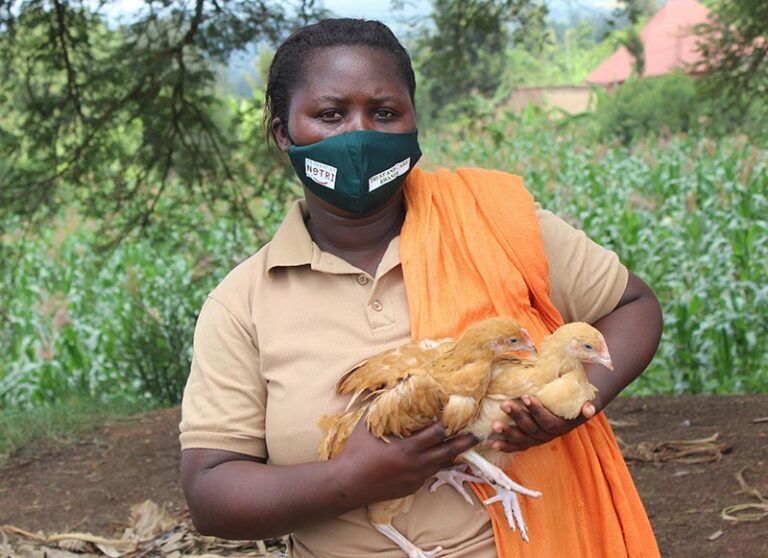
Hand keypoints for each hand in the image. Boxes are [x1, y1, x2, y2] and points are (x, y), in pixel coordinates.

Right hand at [331, 418, 478, 508]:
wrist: (348, 484)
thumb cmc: (356, 451)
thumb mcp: (368, 425)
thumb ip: (382, 406)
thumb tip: (391, 387)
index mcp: (408, 448)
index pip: (437, 434)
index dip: (448, 424)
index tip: (457, 415)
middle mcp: (416, 465)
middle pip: (447, 452)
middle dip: (464, 443)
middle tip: (477, 436)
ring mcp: (415, 479)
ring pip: (440, 466)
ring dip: (451, 456)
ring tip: (464, 448)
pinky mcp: (411, 488)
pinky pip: (428, 475)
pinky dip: (433, 466)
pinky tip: (436, 459)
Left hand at [490, 395, 595, 452]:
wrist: (574, 411)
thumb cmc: (578, 402)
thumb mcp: (588, 401)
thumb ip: (590, 405)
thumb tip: (590, 409)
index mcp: (560, 426)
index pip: (548, 421)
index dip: (537, 410)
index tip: (526, 395)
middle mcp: (548, 436)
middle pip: (531, 429)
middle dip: (517, 417)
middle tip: (504, 404)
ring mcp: (537, 440)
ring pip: (522, 439)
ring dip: (508, 433)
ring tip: (494, 426)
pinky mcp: (529, 441)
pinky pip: (517, 446)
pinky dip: (505, 446)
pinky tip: (493, 443)